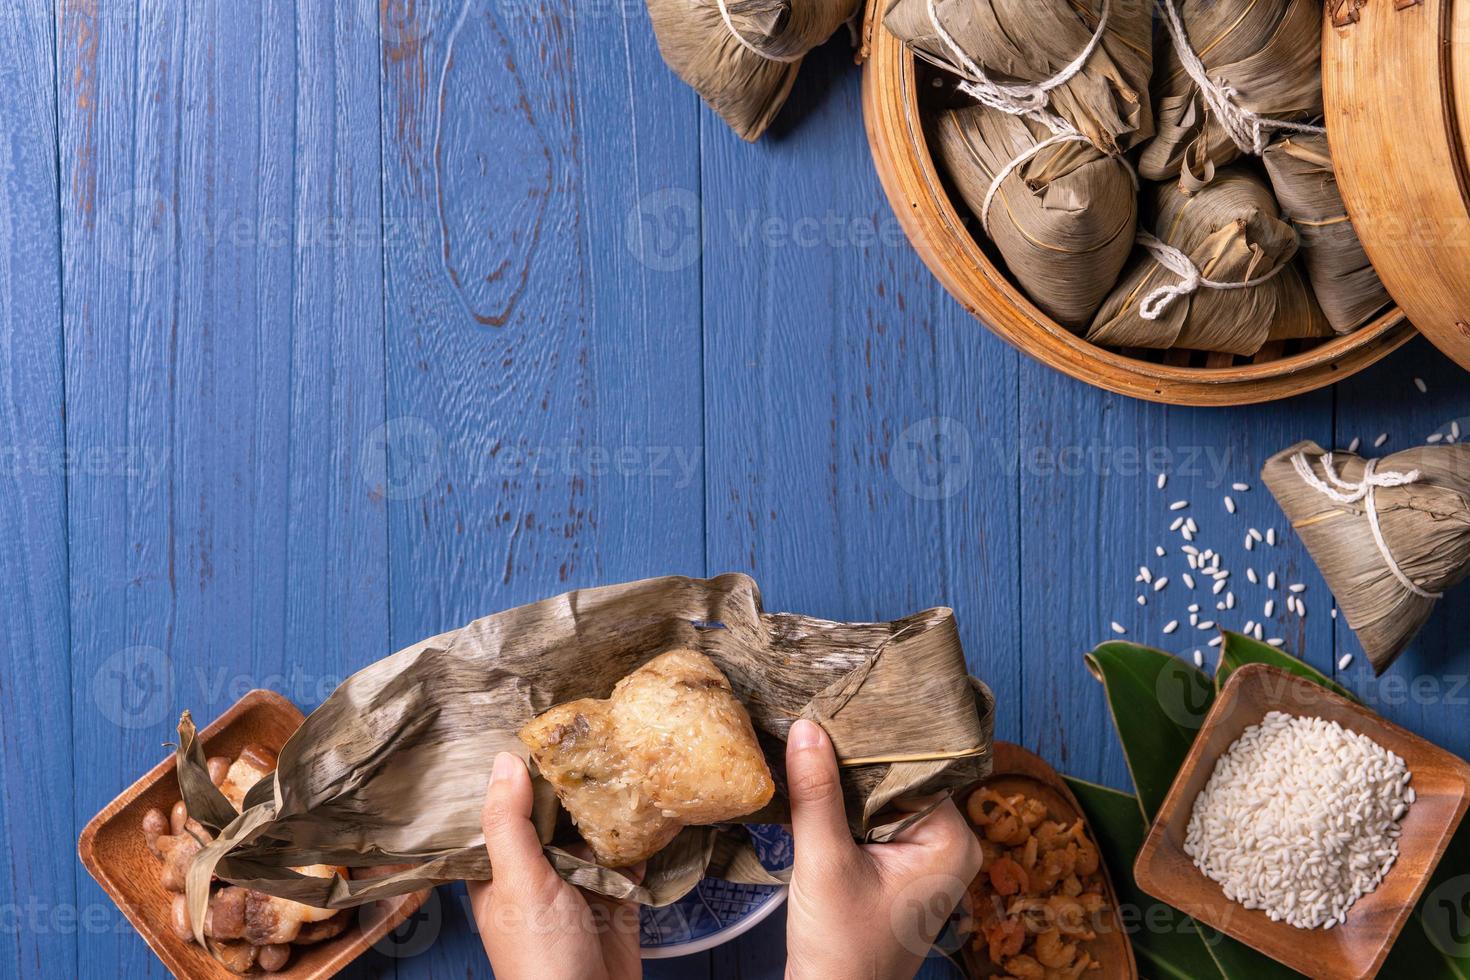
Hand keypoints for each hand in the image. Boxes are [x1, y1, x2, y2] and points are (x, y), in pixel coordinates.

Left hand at [468, 752, 641, 979]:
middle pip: (554, 814)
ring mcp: (577, 884)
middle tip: (593, 730)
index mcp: (498, 870)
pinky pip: (627, 856)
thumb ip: (510, 823)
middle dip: (573, 782)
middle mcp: (536, 872)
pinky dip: (639, 837)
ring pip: (592, 832)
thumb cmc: (540, 958)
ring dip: (610, 806)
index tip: (540, 728)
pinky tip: (649, 806)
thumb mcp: (519, 882)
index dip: (519, 772)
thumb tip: (505, 759)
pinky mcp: (615, 896)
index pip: (504, 808)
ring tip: (626, 757)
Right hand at [783, 719, 981, 979]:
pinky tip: (814, 780)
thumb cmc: (842, 950)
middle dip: (855, 755)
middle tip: (815, 713)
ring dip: (845, 778)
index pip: (916, 764)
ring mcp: (924, 855)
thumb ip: (818, 795)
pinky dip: (844, 803)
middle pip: (899, 776)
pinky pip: (873, 817)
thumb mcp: (825, 864)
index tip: (836, 702)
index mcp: (952, 839)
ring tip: (809, 739)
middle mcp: (948, 842)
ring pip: (882, 795)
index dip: (874, 736)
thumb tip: (808, 726)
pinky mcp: (898, 865)